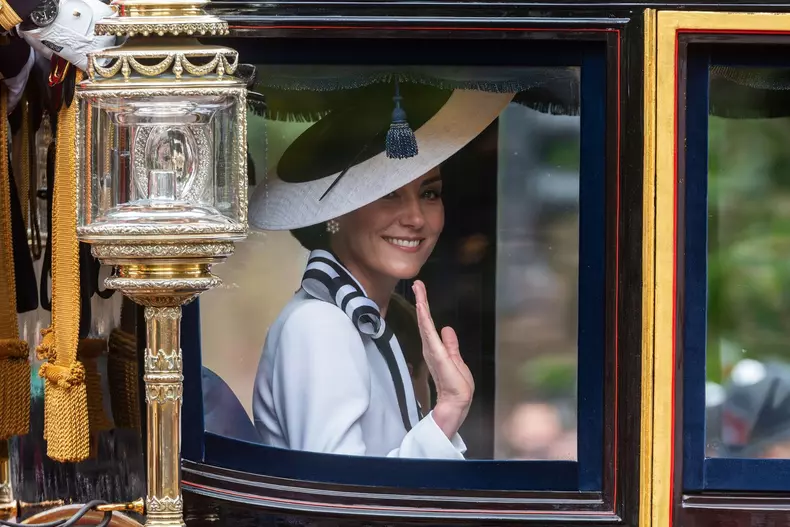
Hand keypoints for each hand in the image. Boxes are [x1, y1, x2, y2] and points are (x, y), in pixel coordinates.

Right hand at [412, 280, 473, 438]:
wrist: (457, 401)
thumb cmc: (457, 385)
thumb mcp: (456, 360)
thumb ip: (451, 345)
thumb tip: (446, 329)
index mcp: (436, 348)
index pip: (430, 325)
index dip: (426, 309)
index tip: (422, 293)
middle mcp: (431, 347)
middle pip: (425, 320)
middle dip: (422, 301)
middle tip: (417, 284)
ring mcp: (432, 349)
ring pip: (425, 322)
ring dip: (422, 304)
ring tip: (418, 288)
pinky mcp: (436, 352)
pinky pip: (429, 331)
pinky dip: (425, 318)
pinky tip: (422, 306)